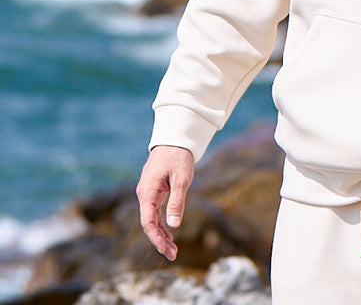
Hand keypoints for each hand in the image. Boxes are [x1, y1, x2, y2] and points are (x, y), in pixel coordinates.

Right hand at [136, 145, 194, 260]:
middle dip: (159, 241)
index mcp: (147, 192)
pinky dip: (162, 224)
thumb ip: (177, 201)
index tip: (166, 249)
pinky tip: (170, 235)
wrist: (174, 140)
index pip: (148, 221)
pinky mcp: (154, 192)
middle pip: (149, 224)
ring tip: (173, 251)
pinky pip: (155, 212)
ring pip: (152, 220)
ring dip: (161, 235)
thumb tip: (173, 225)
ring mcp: (148, 193)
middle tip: (172, 255)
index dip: (156, 238)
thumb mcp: (181, 178)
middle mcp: (144, 195)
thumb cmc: (178, 157)